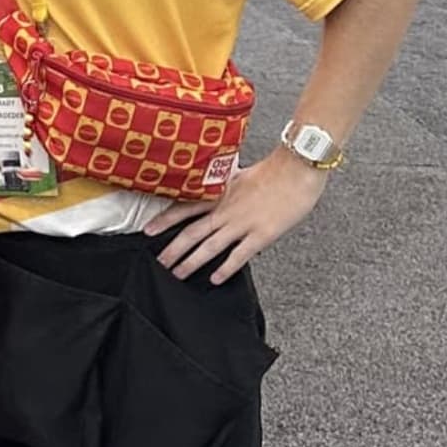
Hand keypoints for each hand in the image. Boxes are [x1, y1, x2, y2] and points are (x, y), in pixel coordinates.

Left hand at [144, 150, 326, 281]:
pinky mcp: (261, 234)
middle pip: (191, 232)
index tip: (147, 231)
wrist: (298, 167)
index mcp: (219, 193)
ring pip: (209, 246)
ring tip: (178, 274)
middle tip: (159, 263)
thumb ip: (223, 186)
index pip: (184, 208)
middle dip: (172, 249)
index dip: (164, 220)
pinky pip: (238, 255)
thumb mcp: (239, 173)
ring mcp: (242, 223)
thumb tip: (213, 191)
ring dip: (191, 262)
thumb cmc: (274, 169)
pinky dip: (225, 268)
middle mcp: (225, 209)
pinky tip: (214, 278)